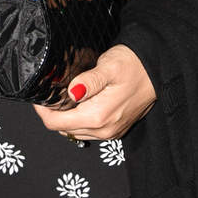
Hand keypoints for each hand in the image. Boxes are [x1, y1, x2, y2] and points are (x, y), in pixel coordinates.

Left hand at [33, 43, 155, 143]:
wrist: (159, 69)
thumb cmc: (134, 65)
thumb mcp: (109, 67)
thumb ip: (88, 81)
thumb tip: (70, 92)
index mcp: (98, 116)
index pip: (56, 124)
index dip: (42, 111)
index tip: (38, 96)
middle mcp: (104, 130)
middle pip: (63, 129)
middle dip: (53, 113)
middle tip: (50, 93)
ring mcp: (111, 132)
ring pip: (75, 131)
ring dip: (66, 117)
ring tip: (63, 97)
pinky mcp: (116, 129)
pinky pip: (88, 130)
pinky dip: (79, 119)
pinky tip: (80, 103)